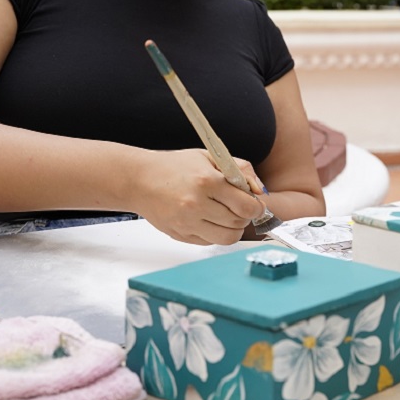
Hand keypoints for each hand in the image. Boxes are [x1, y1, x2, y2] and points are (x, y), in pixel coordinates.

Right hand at [132, 149, 262, 245]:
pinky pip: (210, 242)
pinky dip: (216, 233)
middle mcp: (196, 204)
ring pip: (227, 238)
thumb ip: (240, 170)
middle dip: (245, 216)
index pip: (246, 206)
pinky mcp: (180, 235)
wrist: (139, 180)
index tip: (255, 203)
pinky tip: (209, 219)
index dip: (257, 207)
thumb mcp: (210, 157)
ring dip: (233, 228)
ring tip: (227, 215)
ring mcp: (187, 223)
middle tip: (239, 207)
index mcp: (206, 181)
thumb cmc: (175, 166)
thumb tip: (260, 191)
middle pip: (239, 223)